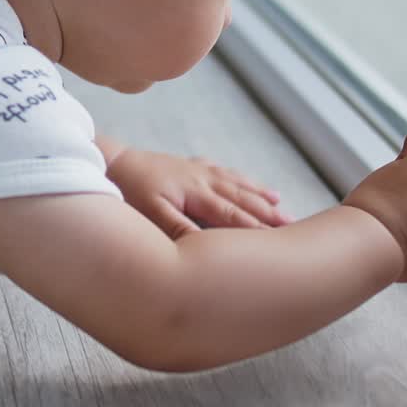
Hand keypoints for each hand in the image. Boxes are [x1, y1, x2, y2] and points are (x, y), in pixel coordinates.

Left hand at [105, 147, 291, 239]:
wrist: (111, 161)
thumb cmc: (129, 192)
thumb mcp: (151, 214)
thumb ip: (181, 229)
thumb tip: (209, 245)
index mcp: (197, 193)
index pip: (234, 216)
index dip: (259, 231)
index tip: (284, 243)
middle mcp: (202, 179)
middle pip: (242, 198)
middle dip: (269, 214)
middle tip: (295, 227)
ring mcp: (196, 170)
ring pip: (235, 183)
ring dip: (259, 195)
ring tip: (282, 205)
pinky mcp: (187, 165)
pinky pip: (221, 171)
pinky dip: (238, 178)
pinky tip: (246, 182)